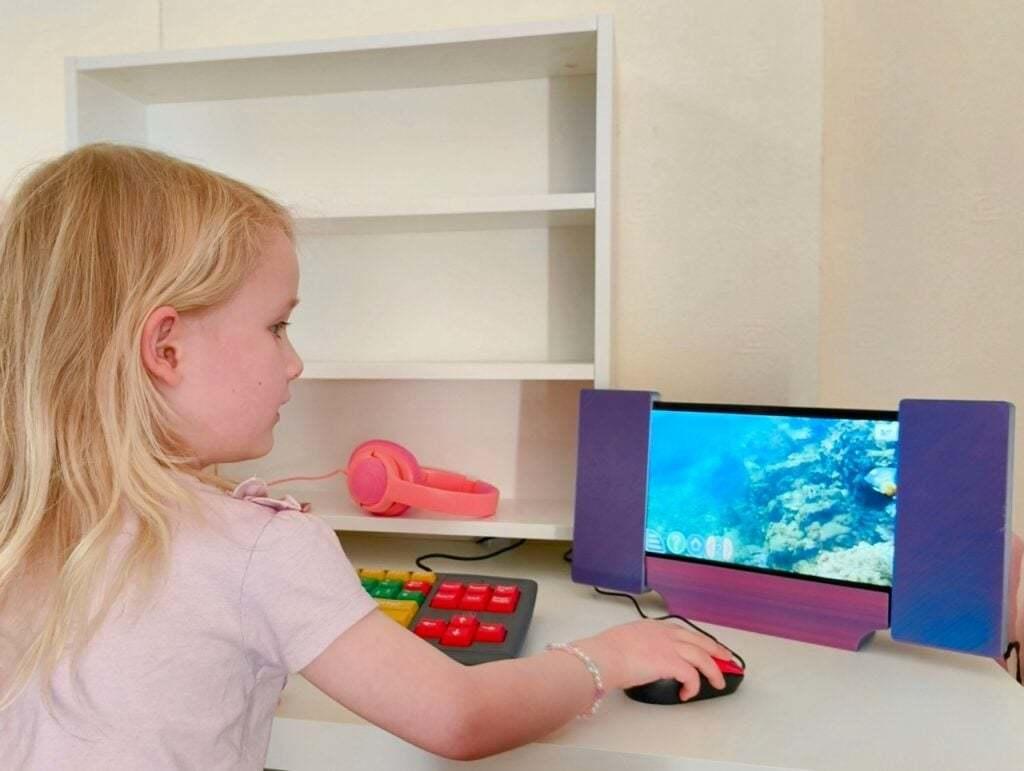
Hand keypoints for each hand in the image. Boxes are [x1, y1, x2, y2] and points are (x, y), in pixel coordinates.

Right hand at [572, 619, 733, 700]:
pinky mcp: (672, 663)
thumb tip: (639, 657)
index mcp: (653, 627)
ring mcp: (670, 646)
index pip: (682, 632)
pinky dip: (693, 686)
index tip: (705, 647)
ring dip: (714, 671)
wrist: (603, 657)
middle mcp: (665, 633)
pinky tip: (687, 694)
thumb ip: (637, 645)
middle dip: (716, 650)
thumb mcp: (624, 640)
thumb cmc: (605, 652)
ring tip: (718, 683)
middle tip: (727, 659)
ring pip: (702, 657)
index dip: (697, 641)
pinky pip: (692, 676)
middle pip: (699, 640)